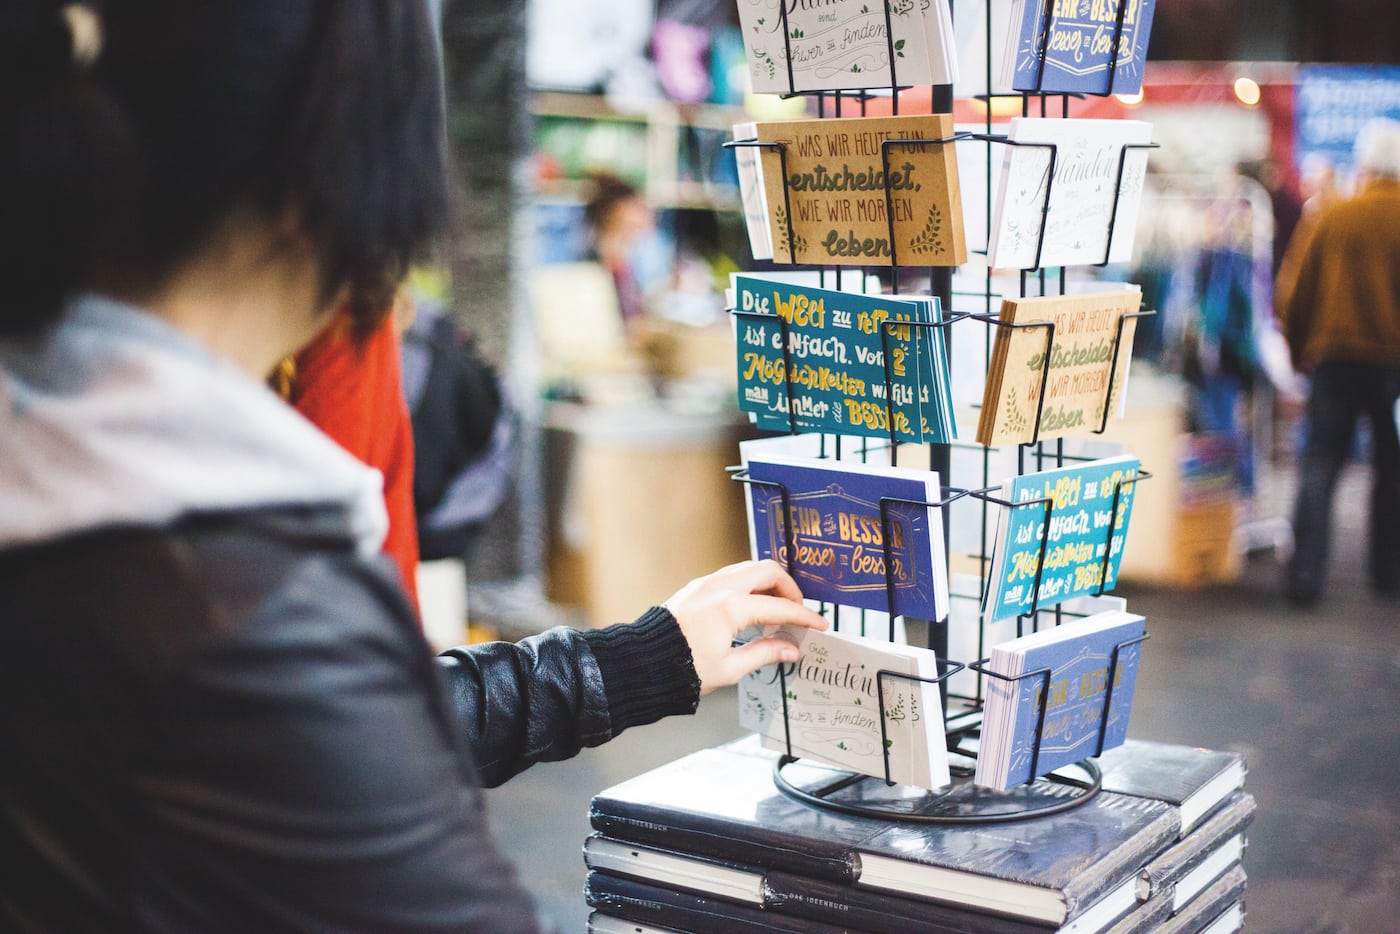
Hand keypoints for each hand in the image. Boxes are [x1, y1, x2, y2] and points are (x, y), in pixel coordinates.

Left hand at [664, 559, 827, 695]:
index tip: (818, 625)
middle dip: (789, 588)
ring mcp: (707, 583)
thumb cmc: (682, 668)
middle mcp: (720, 587)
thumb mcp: (730, 668)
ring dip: (769, 583)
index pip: (780, 608)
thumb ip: (765, 654)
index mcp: (731, 608)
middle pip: (769, 571)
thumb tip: (790, 650)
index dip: (804, 617)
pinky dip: (750, 585)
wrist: (645, 661)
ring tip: (776, 610)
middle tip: (797, 611)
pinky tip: (752, 607)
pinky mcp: (698, 586)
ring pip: (750, 568)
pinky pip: (733, 575)